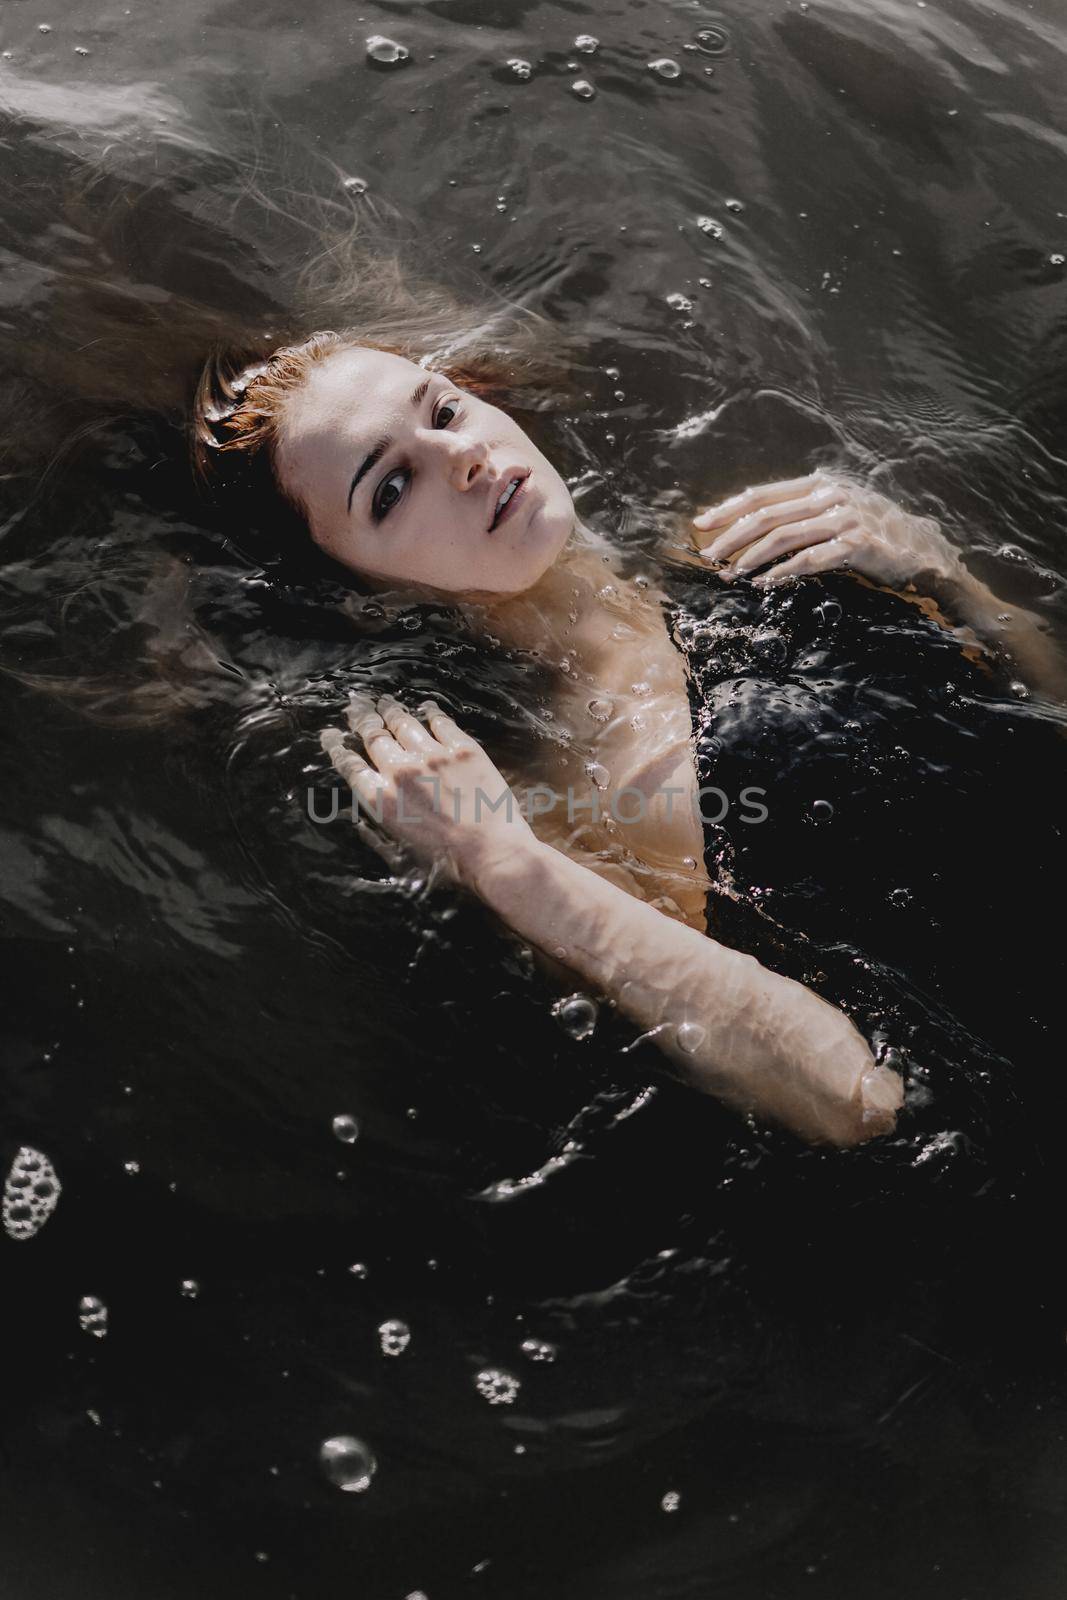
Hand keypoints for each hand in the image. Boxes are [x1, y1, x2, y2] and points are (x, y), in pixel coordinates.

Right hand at [320, 693, 535, 889]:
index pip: (349, 764)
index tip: (331, 735)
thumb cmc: (446, 864)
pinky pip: (441, 723)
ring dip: (390, 711)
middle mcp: (400, 770)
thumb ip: (376, 834)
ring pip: (403, 723)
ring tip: (384, 702)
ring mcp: (432, 756)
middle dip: (361, 718)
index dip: (336, 747)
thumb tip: (360, 822)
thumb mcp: (399, 854)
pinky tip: (426, 708)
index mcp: (380, 798)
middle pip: (373, 735)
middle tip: (356, 706)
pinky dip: (430, 713)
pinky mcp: (463, 750)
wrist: (492, 852)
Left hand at [691, 471, 963, 589]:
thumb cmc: (875, 533)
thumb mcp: (839, 511)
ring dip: (751, 558)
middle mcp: (831, 495)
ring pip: (784, 537)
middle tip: (709, 556)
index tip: (702, 524)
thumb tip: (757, 526)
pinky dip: (783, 573)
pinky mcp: (857, 544)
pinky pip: (810, 560)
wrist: (922, 550)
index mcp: (821, 484)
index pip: (764, 494)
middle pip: (768, 514)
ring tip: (731, 574)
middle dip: (732, 536)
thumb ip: (804, 512)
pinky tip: (764, 584)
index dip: (729, 508)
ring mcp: (845, 518)